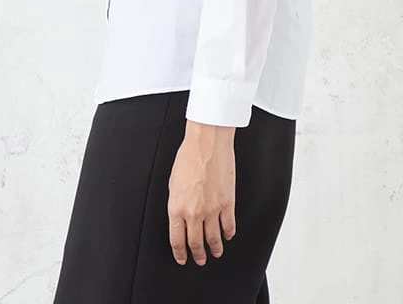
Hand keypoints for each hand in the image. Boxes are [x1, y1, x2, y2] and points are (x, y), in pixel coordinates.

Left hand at [167, 121, 236, 264]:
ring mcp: (212, 210)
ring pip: (214, 239)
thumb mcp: (172, 182)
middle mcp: (194, 213)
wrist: (207, 143)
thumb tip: (179, 215)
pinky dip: (228, 234)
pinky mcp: (227, 204)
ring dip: (215, 248)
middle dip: (197, 255)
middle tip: (200, 259)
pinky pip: (229, 226)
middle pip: (196, 244)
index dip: (180, 253)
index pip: (177, 240)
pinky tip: (228, 235)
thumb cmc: (188, 156)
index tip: (182, 258)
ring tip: (216, 252)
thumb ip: (176, 203)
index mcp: (176, 208)